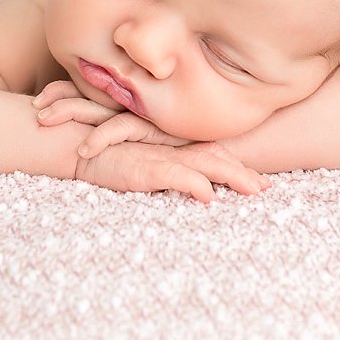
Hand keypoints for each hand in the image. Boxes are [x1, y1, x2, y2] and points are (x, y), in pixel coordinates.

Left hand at [33, 80, 186, 157]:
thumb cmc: (188, 135)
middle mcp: (130, 102)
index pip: (86, 87)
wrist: (225, 139)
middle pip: (85, 93)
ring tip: (42, 119)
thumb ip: (126, 125)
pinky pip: (120, 129)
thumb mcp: (151, 130)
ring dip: (67, 111)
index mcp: (125, 99)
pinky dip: (99, 138)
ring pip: (96, 107)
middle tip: (33, 107)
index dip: (61, 90)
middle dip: (56, 98)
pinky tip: (82, 149)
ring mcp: (140, 112)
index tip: (39, 99)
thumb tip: (93, 131)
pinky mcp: (153, 126)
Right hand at [74, 139, 270, 203]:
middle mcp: (170, 148)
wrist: (73, 144)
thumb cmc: (103, 155)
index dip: (236, 166)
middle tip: (267, 189)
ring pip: (204, 164)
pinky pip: (174, 175)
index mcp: (171, 148)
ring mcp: (159, 156)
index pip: (210, 153)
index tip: (259, 183)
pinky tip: (209, 195)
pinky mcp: (144, 167)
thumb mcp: (137, 164)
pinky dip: (193, 183)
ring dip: (231, 176)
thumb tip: (190, 190)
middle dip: (243, 173)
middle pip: (215, 157)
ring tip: (254, 190)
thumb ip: (161, 172)